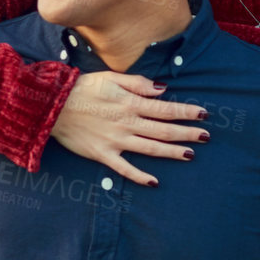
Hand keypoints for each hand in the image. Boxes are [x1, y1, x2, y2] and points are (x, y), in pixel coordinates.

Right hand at [51, 71, 208, 186]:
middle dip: (187, 133)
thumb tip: (162, 89)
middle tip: (206, 136)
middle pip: (163, 130)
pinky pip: (125, 168)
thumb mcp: (111, 77)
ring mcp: (116, 141)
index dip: (186, 112)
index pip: (165, 109)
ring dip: (172, 153)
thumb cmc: (82, 88)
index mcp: (130, 103)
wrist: (52, 106)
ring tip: (190, 155)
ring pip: (150, 149)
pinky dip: (140, 176)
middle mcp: (127, 123)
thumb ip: (137, 83)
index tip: (203, 114)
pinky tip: (154, 181)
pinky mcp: (103, 155)